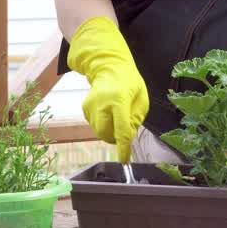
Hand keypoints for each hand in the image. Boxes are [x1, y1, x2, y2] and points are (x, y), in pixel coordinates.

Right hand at [67, 16, 148, 162]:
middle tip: (124, 131)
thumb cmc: (130, 83)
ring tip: (117, 116)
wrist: (109, 67)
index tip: (125, 160)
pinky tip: (108, 112)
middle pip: (106, 134)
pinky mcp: (84, 108)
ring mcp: (90, 106)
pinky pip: (95, 126)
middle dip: (116, 139)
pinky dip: (103, 125)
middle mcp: (101, 103)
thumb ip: (136, 119)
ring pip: (100, 132)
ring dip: (110, 131)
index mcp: (119, 100)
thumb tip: (127, 136)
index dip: (123, 147)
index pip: (121, 129)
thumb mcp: (142, 99)